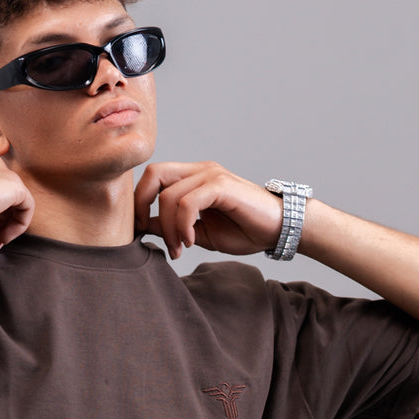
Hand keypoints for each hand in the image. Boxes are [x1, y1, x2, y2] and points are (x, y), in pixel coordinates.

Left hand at [133, 161, 282, 258]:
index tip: (141, 231)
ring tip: (180, 248)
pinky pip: (188, 203)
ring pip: (169, 195)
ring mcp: (211, 175)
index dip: (139, 201)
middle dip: (142, 204)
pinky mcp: (221, 185)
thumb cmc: (245, 230)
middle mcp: (199, 170)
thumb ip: (172, 226)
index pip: (154, 177)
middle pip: (154, 174)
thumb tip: (144, 226)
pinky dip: (183, 225)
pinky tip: (191, 241)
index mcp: (192, 178)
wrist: (279, 229)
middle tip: (146, 232)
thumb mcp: (199, 232)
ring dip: (168, 227)